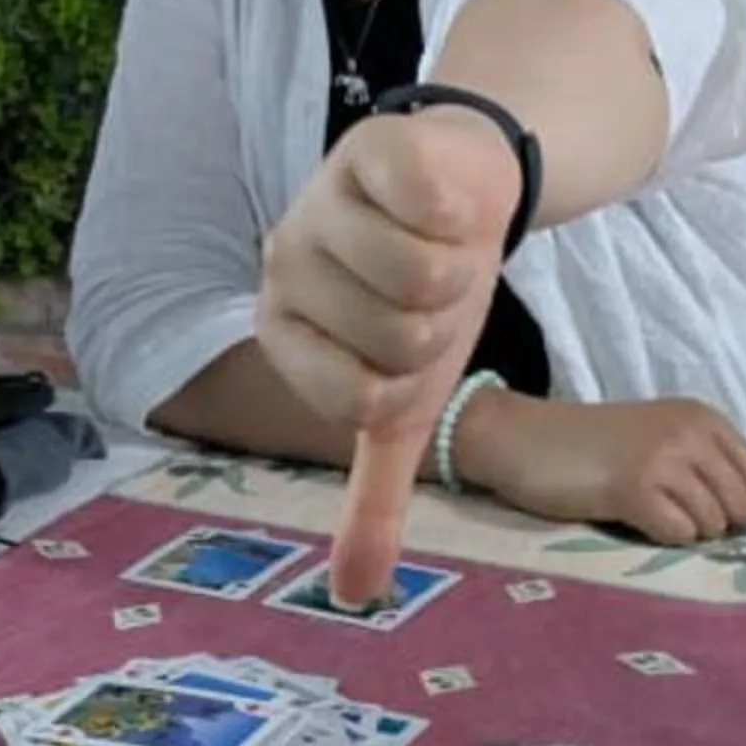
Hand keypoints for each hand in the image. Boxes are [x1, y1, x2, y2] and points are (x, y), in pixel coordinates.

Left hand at [258, 106, 522, 604]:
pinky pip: (436, 208)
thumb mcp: (404, 405)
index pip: (366, 399)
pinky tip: (443, 199)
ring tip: (440, 246)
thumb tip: (354, 597)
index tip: (410, 353)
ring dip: (459, 265)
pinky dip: (464, 211)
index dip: (416, 382)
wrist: (462, 189)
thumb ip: (374, 498)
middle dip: (444, 322)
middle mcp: (282, 267)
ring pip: (422, 275)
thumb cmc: (424, 300)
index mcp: (281, 335)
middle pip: (402, 338)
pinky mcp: (367, 148)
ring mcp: (319, 203)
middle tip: (432, 291)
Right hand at [457, 390, 745, 544]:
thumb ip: (706, 462)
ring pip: (713, 524)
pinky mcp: (635, 490)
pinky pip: (679, 534)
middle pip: (742, 507)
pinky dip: (662, 536)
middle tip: (673, 515)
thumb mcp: (660, 437)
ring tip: (649, 513)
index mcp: (703, 418)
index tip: (713, 515)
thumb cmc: (591, 444)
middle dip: (716, 523)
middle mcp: (691, 434)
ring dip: (686, 530)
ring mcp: (664, 461)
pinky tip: (634, 519)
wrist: (524, 439)